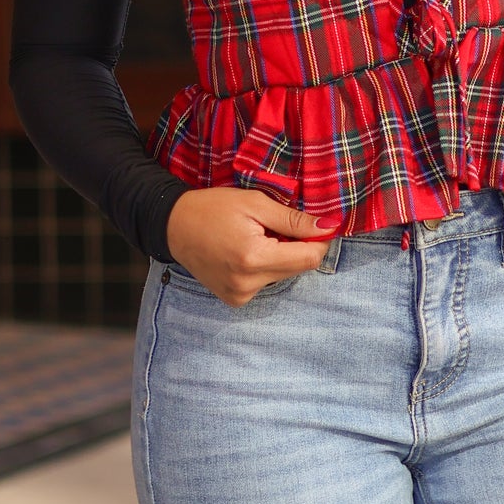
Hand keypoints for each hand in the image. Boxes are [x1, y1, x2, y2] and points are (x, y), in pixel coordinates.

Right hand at [164, 186, 341, 308]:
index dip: (319, 240)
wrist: (174, 226)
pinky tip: (247, 251)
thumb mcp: (256, 204)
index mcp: (254, 259)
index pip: (309, 258)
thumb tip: (329, 226)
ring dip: (281, 256)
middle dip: (297, 246)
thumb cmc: (213, 208)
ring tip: (257, 236)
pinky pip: (266, 282)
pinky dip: (266, 266)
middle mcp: (248, 284)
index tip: (315, 223)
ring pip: (283, 275)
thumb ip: (293, 219)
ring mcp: (240, 296)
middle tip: (275, 224)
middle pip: (298, 268)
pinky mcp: (235, 300)